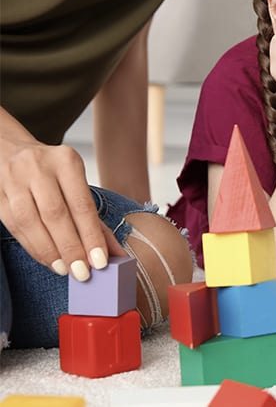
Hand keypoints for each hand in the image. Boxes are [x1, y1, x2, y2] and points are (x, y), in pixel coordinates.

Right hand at [0, 141, 126, 280]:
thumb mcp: (76, 185)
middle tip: (83, 272)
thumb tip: (116, 254)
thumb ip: (95, 219)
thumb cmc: (51, 173)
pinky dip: (33, 247)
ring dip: (50, 251)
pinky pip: (15, 226)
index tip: (101, 261)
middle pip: (56, 214)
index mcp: (66, 161)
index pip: (81, 204)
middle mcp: (38, 168)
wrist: (9, 151)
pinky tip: (48, 260)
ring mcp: (13, 180)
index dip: (91, 235)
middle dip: (71, 248)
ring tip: (66, 269)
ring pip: (31, 222)